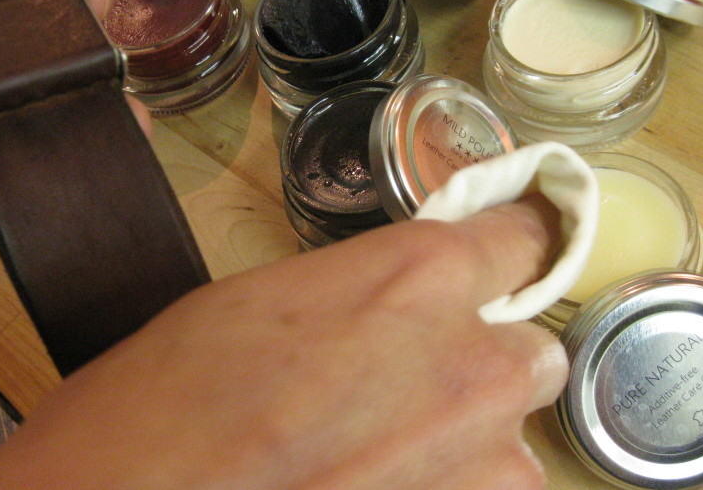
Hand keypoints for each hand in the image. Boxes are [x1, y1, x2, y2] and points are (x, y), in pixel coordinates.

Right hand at [0, 195, 567, 489]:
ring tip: (379, 459)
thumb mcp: (267, 302)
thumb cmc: (169, 398)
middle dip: (485, 363)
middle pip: (533, 352)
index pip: (522, 237)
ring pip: (512, 443)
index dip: (510, 248)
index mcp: (421, 276)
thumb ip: (366, 293)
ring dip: (465, 445)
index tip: (508, 256)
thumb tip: (398, 307)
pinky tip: (375, 488)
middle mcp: (476, 363)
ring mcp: (482, 463)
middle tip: (413, 387)